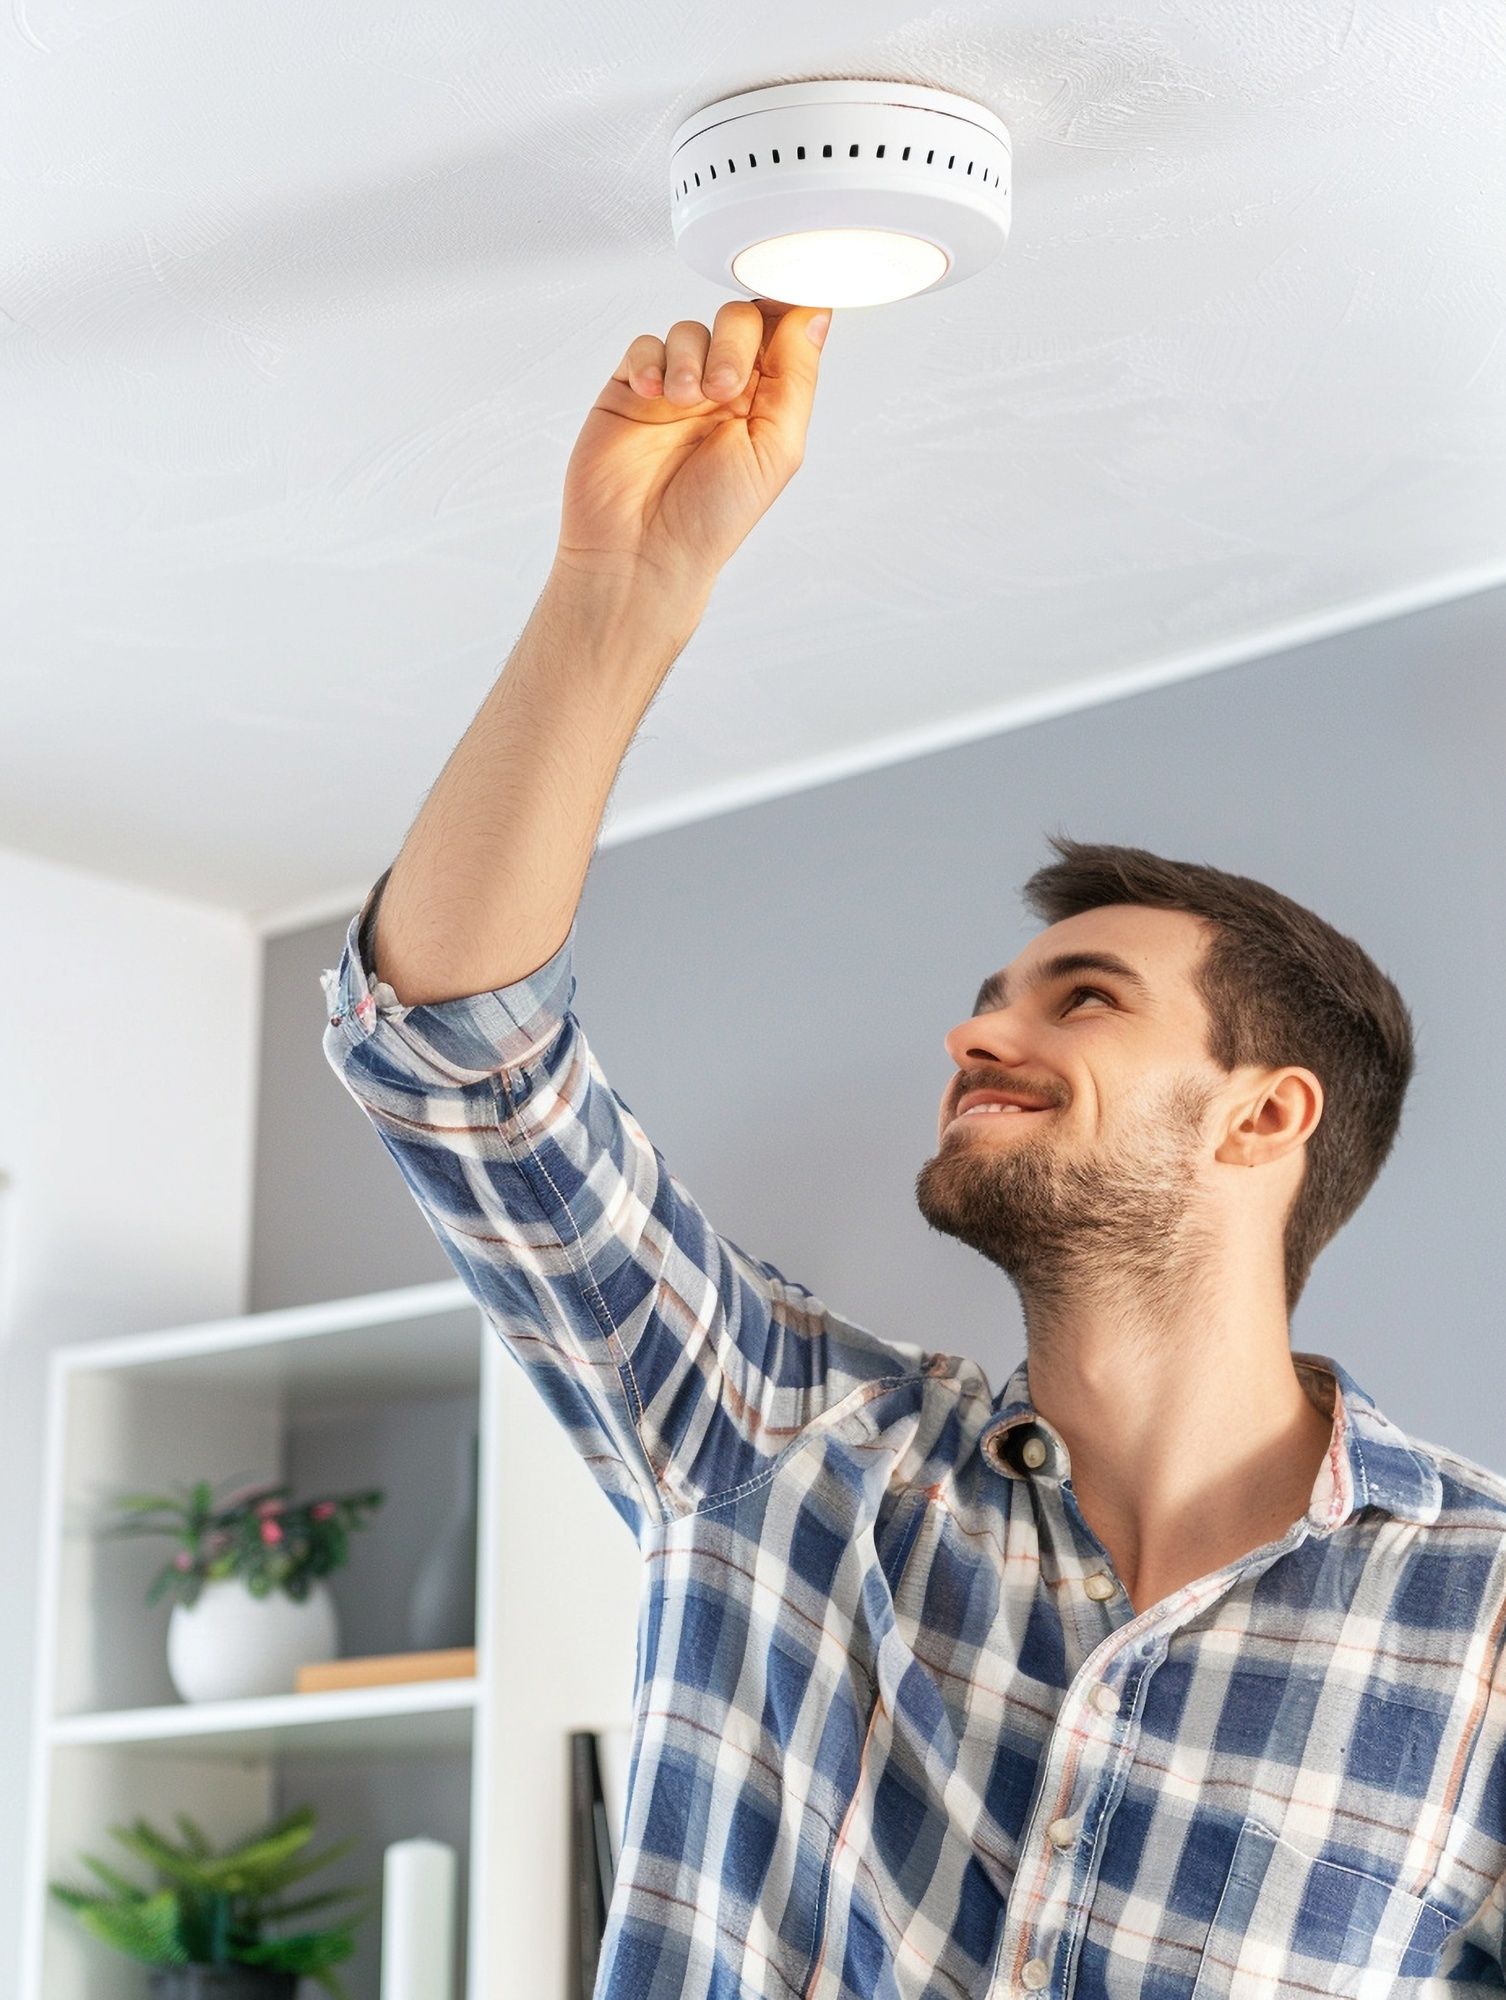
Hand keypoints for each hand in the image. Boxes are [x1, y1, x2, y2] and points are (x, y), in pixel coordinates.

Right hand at [553, 298, 832, 597]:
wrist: (641, 550)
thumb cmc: (711, 518)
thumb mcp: (776, 447)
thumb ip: (796, 376)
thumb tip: (818, 313)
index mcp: (765, 406)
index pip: (783, 336)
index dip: (783, 314)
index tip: (781, 309)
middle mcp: (723, 393)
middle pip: (738, 321)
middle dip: (733, 344)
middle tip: (722, 390)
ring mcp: (676, 389)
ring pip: (689, 330)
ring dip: (689, 358)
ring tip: (683, 401)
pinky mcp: (632, 390)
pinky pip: (645, 345)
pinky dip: (650, 360)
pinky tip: (652, 394)